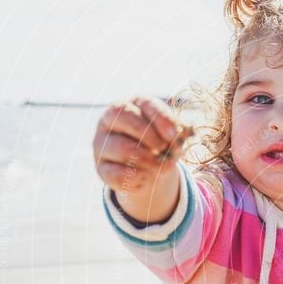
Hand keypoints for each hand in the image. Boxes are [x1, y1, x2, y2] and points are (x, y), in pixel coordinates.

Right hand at [93, 97, 192, 220]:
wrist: (147, 170)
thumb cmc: (160, 144)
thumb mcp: (171, 136)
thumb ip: (176, 133)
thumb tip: (181, 134)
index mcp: (131, 105)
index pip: (144, 104)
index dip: (161, 118)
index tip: (175, 135)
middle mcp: (109, 120)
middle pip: (124, 117)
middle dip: (149, 136)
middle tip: (165, 150)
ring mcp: (101, 144)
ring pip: (120, 147)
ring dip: (147, 160)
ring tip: (164, 168)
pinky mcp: (100, 168)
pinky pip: (115, 173)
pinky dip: (135, 178)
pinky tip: (147, 179)